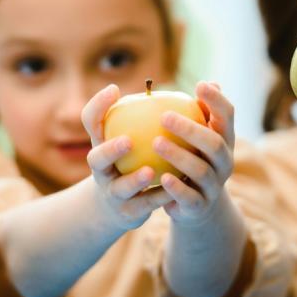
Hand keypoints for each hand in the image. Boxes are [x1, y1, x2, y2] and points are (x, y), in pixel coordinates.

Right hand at [81, 84, 172, 230]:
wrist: (122, 203)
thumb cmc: (136, 157)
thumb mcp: (139, 134)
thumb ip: (163, 111)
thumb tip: (204, 83)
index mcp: (102, 143)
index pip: (91, 121)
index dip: (98, 106)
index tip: (115, 89)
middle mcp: (102, 168)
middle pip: (97, 159)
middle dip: (109, 150)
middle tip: (128, 140)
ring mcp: (112, 192)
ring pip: (120, 188)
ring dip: (134, 180)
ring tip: (149, 171)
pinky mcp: (127, 213)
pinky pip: (145, 205)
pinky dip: (159, 197)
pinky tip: (173, 189)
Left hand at [153, 81, 235, 226]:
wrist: (197, 206)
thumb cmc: (193, 159)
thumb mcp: (197, 137)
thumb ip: (199, 112)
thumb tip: (207, 82)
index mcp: (224, 140)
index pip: (227, 116)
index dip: (217, 100)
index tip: (199, 85)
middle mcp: (224, 162)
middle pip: (214, 144)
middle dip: (191, 129)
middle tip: (164, 117)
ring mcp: (214, 185)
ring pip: (200, 170)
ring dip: (178, 156)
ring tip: (155, 143)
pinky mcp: (200, 206)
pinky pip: (190, 197)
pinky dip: (177, 188)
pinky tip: (162, 177)